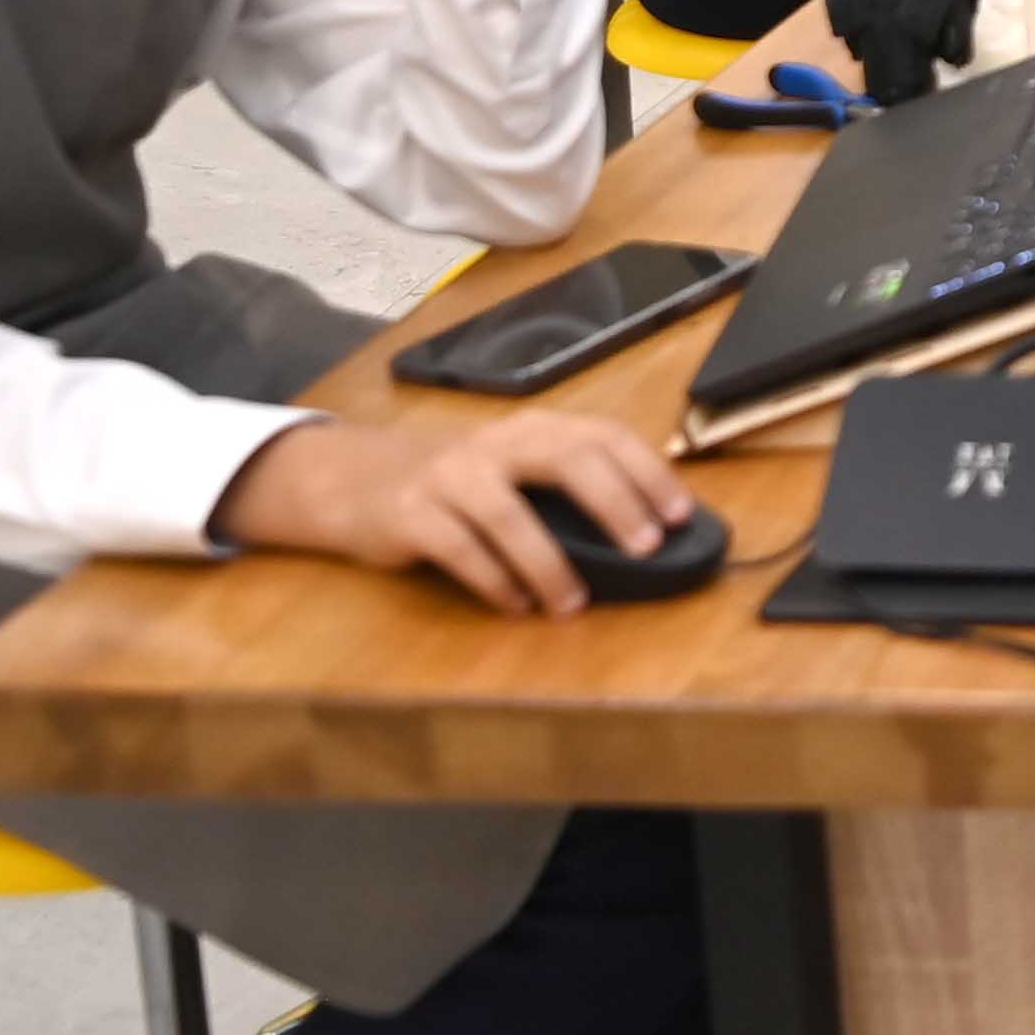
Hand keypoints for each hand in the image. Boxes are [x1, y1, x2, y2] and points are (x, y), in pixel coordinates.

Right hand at [210, 408, 689, 618]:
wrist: (354, 479)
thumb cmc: (457, 481)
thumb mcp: (514, 468)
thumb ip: (566, 484)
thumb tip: (646, 530)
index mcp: (533, 429)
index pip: (603, 436)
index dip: (647, 473)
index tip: (680, 515)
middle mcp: (495, 444)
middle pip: (567, 458)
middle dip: (614, 502)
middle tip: (646, 547)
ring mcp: (449, 476)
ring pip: (509, 515)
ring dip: (548, 563)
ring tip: (571, 603)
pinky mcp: (409, 514)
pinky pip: (458, 549)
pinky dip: (492, 580)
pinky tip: (515, 605)